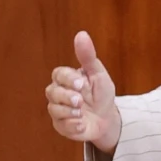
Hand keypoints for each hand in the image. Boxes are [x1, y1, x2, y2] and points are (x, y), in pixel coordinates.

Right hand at [47, 31, 121, 152]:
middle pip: (52, 92)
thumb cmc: (101, 94)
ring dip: (70, 112)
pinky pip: (61, 126)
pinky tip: (83, 124)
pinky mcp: (61, 125)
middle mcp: (58, 94)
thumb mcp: (98, 74)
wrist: (108, 118)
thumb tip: (81, 34)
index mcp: (66, 79)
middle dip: (67, 97)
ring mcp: (58, 110)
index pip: (58, 74)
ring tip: (82, 112)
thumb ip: (88, 56)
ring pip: (54, 109)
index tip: (82, 83)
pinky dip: (74, 125)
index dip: (68, 79)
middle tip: (80, 101)